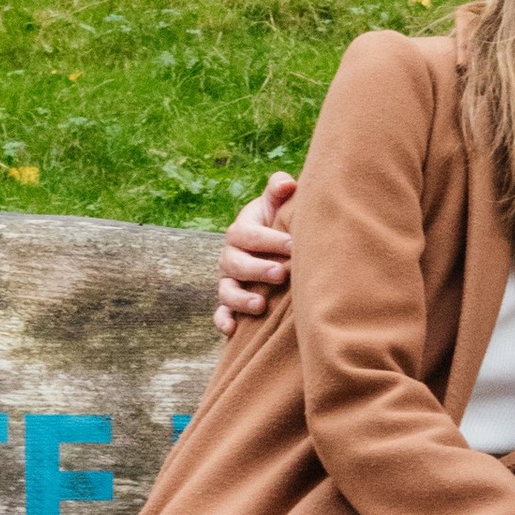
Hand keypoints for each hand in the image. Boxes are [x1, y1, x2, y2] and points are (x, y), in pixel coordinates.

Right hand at [215, 171, 295, 334]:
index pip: (247, 234)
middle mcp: (231, 255)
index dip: (269, 240)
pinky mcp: (230, 302)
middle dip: (257, 269)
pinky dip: (223, 320)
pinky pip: (220, 312)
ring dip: (241, 299)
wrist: (276, 246)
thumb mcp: (278, 204)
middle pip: (235, 263)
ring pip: (226, 290)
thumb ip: (279, 190)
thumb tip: (287, 184)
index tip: (294, 246)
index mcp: (241, 230)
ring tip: (260, 305)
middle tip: (282, 274)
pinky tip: (233, 329)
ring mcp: (229, 280)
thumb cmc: (280, 222)